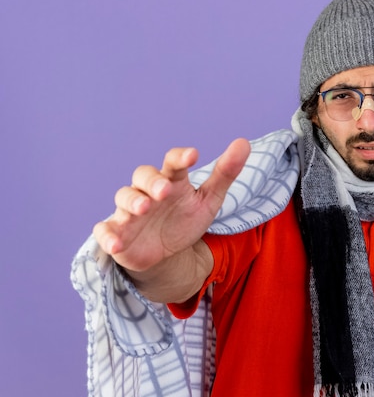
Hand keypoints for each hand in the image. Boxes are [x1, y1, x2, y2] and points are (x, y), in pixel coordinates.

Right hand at [93, 139, 250, 272]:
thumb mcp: (209, 200)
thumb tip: (244, 143)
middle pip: (142, 176)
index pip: (173, 163)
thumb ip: (225, 173)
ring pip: (123, 198)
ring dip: (132, 201)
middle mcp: (147, 192)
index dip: (180, 157)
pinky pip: (106, 231)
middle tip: (165, 190)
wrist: (165, 254)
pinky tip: (117, 243)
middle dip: (152, 181)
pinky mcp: (117, 233)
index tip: (193, 155)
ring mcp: (129, 212)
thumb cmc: (184, 219)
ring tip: (144, 208)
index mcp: (171, 181)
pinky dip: (108, 236)